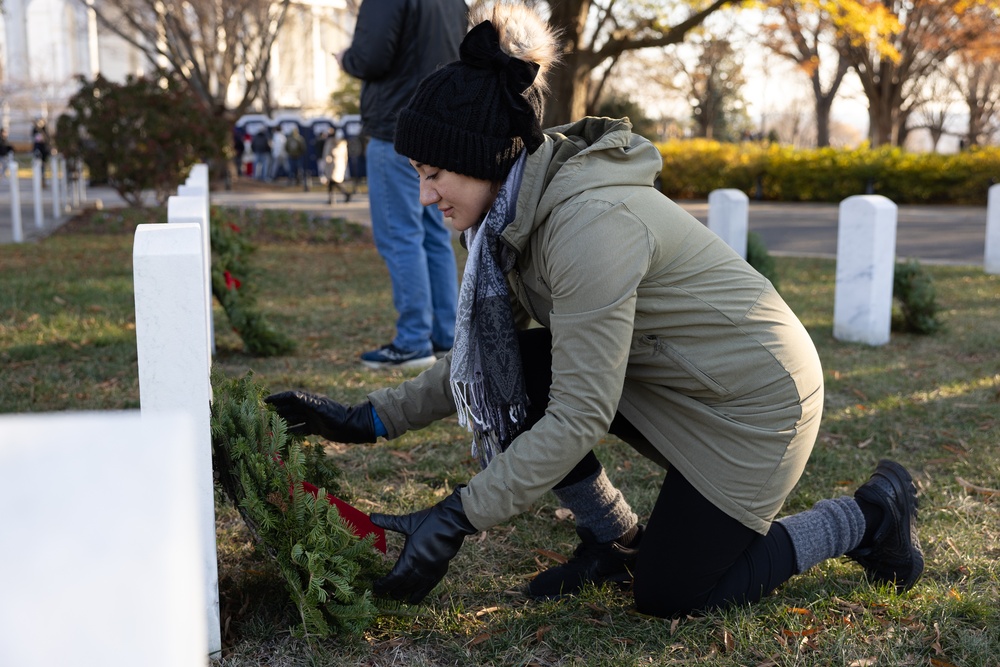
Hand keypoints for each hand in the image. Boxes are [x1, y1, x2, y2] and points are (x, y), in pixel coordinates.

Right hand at [264, 390, 375, 442]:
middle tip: (264, 416)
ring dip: (283, 421)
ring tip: (271, 426)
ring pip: (294, 419)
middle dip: (278, 410)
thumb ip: (308, 403)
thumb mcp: (322, 409)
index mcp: (310, 400)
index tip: (266, 401)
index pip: (290, 396)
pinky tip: (284, 436)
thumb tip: (293, 395)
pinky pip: (300, 429)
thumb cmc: (338, 416)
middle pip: (290, 408)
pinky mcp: (315, 428)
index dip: (278, 398)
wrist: (351, 427)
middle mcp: (310, 408)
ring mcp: (312, 418)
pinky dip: (293, 431)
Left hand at [370, 487, 476, 603]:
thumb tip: (371, 516)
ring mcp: (430, 572)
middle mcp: (419, 568)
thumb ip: (388, 522)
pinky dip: (420, 595)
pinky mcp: (440, 572)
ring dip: (405, 595)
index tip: (376, 587)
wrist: (452, 523)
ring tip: (397, 597)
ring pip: (415, 590)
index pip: (393, 578)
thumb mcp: (407, 522)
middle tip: (385, 592)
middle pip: (403, 587)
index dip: (383, 585)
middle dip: (393, 591)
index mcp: (410, 557)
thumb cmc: (428, 521)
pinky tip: (414, 597)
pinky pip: (428, 588)